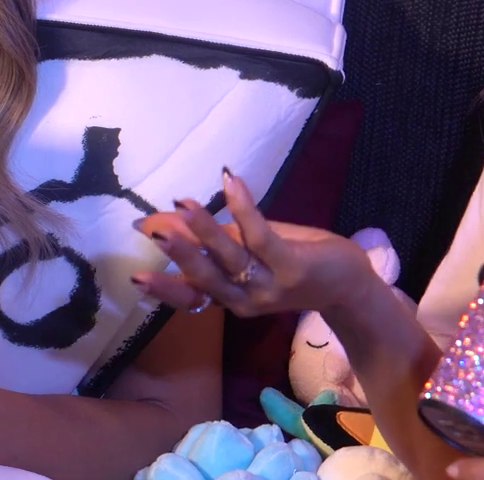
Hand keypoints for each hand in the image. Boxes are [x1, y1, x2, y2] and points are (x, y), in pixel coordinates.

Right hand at [132, 170, 378, 319]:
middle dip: (179, 255)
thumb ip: (215, 239)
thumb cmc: (296, 261)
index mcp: (232, 298)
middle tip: (151, 232)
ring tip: (183, 205)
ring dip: (205, 230)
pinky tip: (231, 183)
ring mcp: (269, 286)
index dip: (164, 288)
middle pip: (206, 278)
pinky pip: (262, 237)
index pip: (191, 298)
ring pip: (230, 259)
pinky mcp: (292, 267)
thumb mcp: (251, 252)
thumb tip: (169, 218)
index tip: (135, 276)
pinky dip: (244, 208)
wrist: (348, 283)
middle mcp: (246, 299)